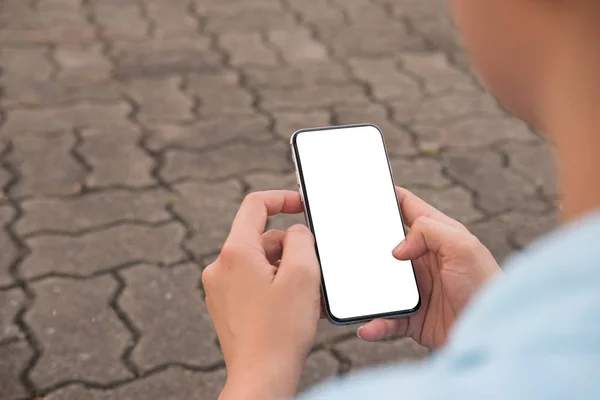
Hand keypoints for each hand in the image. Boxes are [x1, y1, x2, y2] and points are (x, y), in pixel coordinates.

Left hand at [202, 191, 320, 399]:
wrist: (261, 378)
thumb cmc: (281, 332)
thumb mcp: (302, 275)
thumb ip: (301, 239)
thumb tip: (296, 231)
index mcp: (235, 253)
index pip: (255, 205)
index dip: (282, 198)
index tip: (302, 204)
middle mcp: (220, 267)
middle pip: (262, 238)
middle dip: (291, 249)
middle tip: (312, 272)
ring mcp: (220, 288)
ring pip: (260, 262)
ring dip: (285, 271)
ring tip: (305, 297)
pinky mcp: (225, 306)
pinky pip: (253, 282)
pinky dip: (274, 286)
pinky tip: (292, 307)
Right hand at [358, 188, 500, 349]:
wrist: (493, 334)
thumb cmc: (486, 286)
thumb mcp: (463, 246)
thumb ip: (429, 231)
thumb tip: (396, 250)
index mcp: (437, 236)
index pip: (407, 207)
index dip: (387, 196)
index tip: (364, 191)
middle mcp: (424, 260)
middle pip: (385, 246)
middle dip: (366, 245)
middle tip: (344, 244)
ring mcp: (416, 289)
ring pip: (380, 284)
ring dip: (365, 288)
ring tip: (350, 294)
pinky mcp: (413, 318)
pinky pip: (386, 319)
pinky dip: (374, 324)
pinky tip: (366, 327)